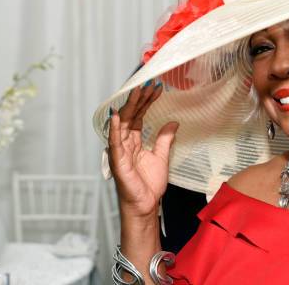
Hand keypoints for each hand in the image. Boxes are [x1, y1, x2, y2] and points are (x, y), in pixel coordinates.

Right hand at [107, 80, 178, 217]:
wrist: (145, 205)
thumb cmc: (149, 184)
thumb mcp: (161, 156)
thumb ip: (165, 139)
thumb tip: (173, 123)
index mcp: (134, 141)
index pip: (139, 115)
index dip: (147, 101)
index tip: (157, 87)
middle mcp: (125, 142)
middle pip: (131, 115)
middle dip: (140, 98)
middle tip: (149, 83)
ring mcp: (120, 150)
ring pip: (123, 123)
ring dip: (130, 106)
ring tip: (138, 90)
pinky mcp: (117, 160)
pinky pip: (115, 141)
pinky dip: (114, 128)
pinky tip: (116, 115)